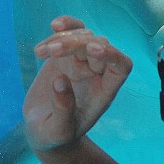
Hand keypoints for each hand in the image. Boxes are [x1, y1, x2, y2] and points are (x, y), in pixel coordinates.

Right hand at [22, 15, 131, 153]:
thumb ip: (63, 109)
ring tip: (41, 52)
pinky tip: (53, 27)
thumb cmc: (55, 136)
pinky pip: (70, 33)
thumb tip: (61, 80)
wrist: (42, 130)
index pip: (121, 66)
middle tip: (52, 52)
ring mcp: (82, 62)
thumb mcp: (58, 130)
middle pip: (99, 46)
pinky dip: (63, 27)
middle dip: (77, 44)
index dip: (112, 54)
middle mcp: (97, 73)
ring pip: (83, 35)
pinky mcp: (65, 55)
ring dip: (63, 38)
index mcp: (104, 91)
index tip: (93, 50)